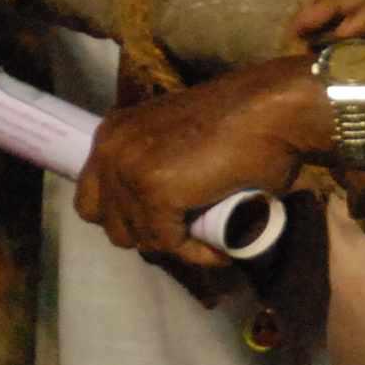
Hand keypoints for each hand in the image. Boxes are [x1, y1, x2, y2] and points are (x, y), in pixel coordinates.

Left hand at [73, 61, 321, 270]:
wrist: (271, 111)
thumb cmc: (241, 122)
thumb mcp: (176, 140)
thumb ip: (156, 163)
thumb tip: (157, 212)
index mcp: (113, 132)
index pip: (93, 196)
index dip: (127, 216)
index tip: (162, 224)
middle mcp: (111, 148)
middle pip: (107, 222)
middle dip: (145, 233)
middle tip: (184, 232)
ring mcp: (129, 169)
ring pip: (137, 237)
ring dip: (173, 245)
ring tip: (207, 239)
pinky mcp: (154, 191)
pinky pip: (168, 243)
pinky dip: (195, 253)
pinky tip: (218, 250)